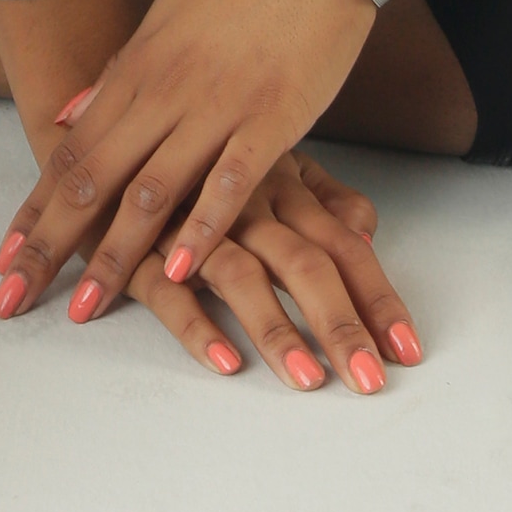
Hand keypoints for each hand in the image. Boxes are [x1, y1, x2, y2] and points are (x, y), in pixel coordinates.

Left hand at [0, 0, 387, 323]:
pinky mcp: (272, 120)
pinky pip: (230, 183)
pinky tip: (179, 270)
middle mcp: (164, 92)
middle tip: (15, 296)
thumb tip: (68, 111)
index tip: (7, 257)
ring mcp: (217, 108)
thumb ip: (119, 72)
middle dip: (51, 244)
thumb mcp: (166, 14)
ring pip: (152, 192)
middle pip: (94, 179)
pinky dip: (202, 229)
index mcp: (137, 68)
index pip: (71, 151)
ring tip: (85, 306)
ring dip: (114, 255)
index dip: (36, 209)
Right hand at [116, 152, 421, 391]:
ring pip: (243, 276)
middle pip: (305, 264)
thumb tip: (365, 231)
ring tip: (308, 381)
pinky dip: (197, 324)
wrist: (102, 130)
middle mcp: (244, 204)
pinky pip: (169, 291)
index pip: (344, 243)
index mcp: (281, 184)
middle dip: (343, 324)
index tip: (408, 348)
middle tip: (371, 380)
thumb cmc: (195, 156)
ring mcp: (191, 226)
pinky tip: (225, 361)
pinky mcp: (138, 250)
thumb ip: (321, 194)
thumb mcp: (264, 162)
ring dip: (277, 331)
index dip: (377, 295)